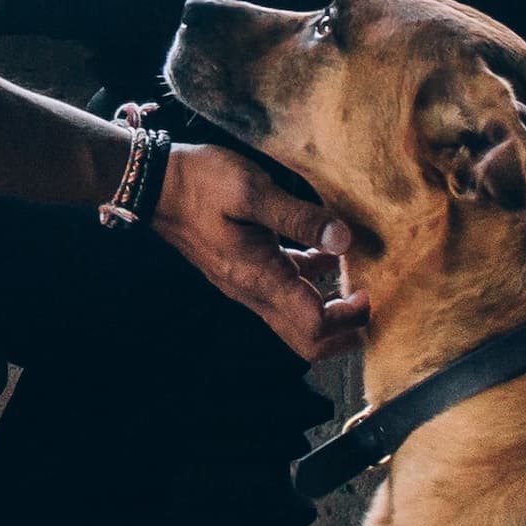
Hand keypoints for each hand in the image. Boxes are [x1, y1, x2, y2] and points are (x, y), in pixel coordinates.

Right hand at [152, 144, 366, 359]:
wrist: (156, 185)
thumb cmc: (201, 184)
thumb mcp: (253, 191)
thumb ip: (300, 218)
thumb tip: (344, 239)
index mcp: (260, 278)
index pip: (314, 326)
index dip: (348, 318)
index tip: (368, 292)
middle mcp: (254, 292)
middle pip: (306, 340)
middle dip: (343, 332)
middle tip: (368, 304)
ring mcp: (247, 284)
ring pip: (295, 320)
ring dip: (329, 310)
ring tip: (355, 280)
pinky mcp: (244, 270)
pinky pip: (284, 293)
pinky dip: (310, 284)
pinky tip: (324, 255)